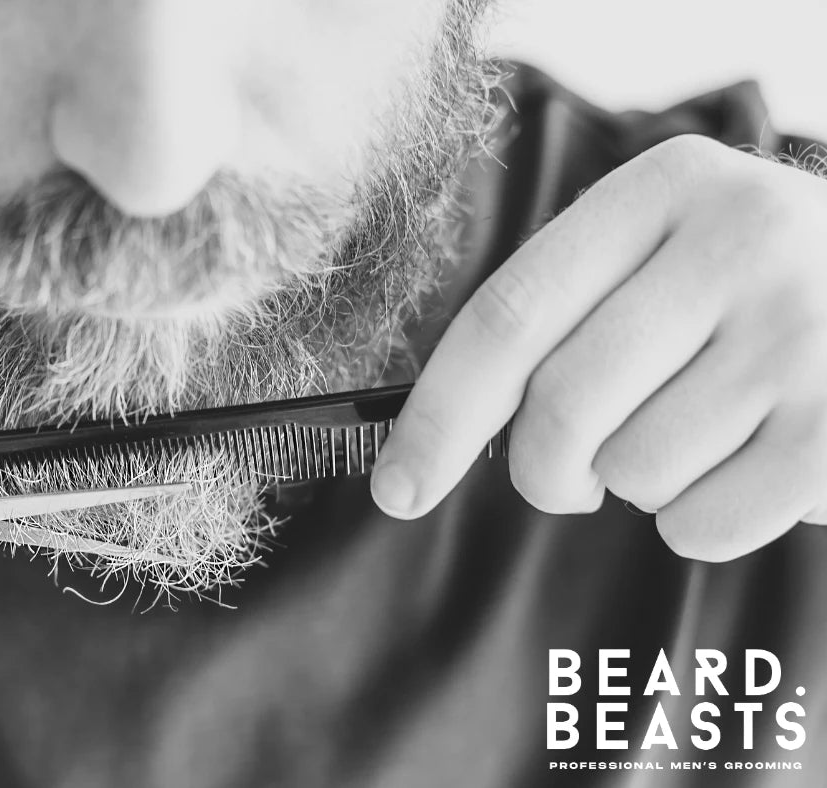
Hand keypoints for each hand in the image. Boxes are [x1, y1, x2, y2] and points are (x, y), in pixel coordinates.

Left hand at [372, 134, 826, 561]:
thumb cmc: (750, 292)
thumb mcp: (665, 252)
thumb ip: (563, 313)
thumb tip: (433, 429)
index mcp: (665, 190)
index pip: (510, 315)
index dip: (439, 414)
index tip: (398, 486)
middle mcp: (741, 244)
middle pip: (563, 407)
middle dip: (541, 470)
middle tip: (563, 478)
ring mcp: (804, 332)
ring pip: (634, 472)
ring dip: (638, 483)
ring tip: (697, 434)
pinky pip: (703, 526)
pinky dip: (700, 522)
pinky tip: (745, 463)